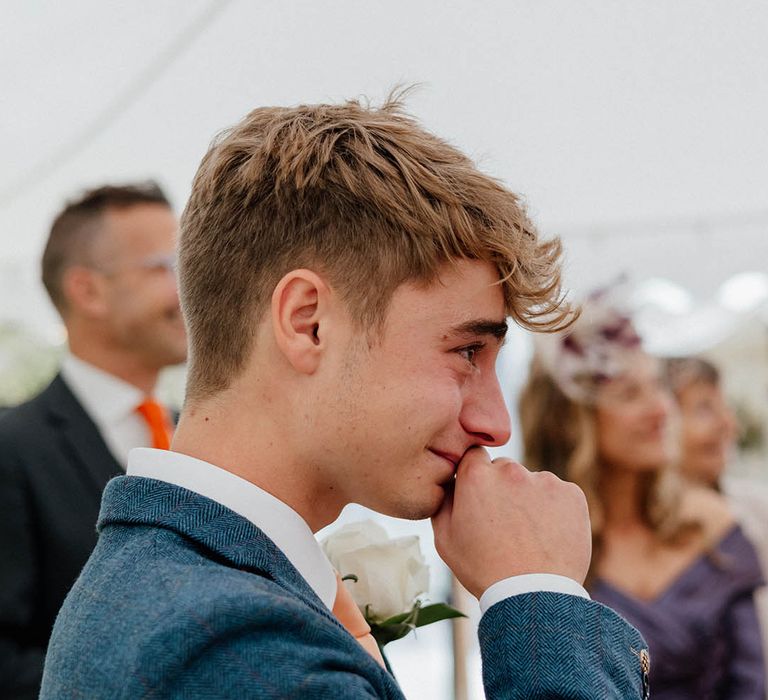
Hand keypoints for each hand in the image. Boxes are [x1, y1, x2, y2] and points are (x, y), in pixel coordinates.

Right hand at [431, 448, 590, 598]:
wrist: (534, 597)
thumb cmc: (484, 570)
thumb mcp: (445, 539)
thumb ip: (444, 500)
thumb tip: (450, 482)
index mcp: (476, 476)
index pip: (474, 456)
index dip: (476, 476)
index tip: (480, 497)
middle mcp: (511, 470)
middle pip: (504, 469)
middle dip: (502, 488)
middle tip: (504, 523)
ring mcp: (544, 480)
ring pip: (533, 482)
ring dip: (529, 499)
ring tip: (528, 536)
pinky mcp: (572, 494)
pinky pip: (559, 494)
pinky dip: (555, 510)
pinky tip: (548, 536)